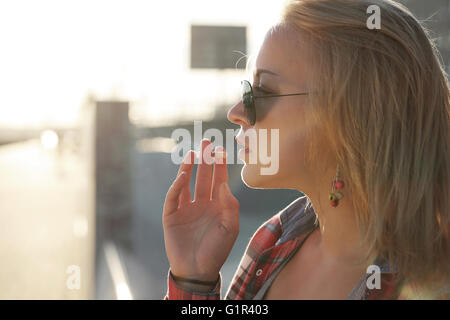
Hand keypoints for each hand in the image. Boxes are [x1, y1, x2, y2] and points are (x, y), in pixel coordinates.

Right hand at [162, 139, 239, 281]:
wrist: (197, 270)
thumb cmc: (216, 250)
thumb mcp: (230, 227)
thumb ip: (229, 205)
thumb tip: (223, 183)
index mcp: (217, 206)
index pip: (219, 181)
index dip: (220, 166)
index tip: (222, 151)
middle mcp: (201, 204)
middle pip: (203, 177)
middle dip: (205, 160)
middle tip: (207, 142)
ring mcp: (186, 208)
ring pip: (188, 183)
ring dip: (190, 167)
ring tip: (193, 152)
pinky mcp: (171, 215)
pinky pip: (174, 197)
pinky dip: (177, 185)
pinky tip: (184, 175)